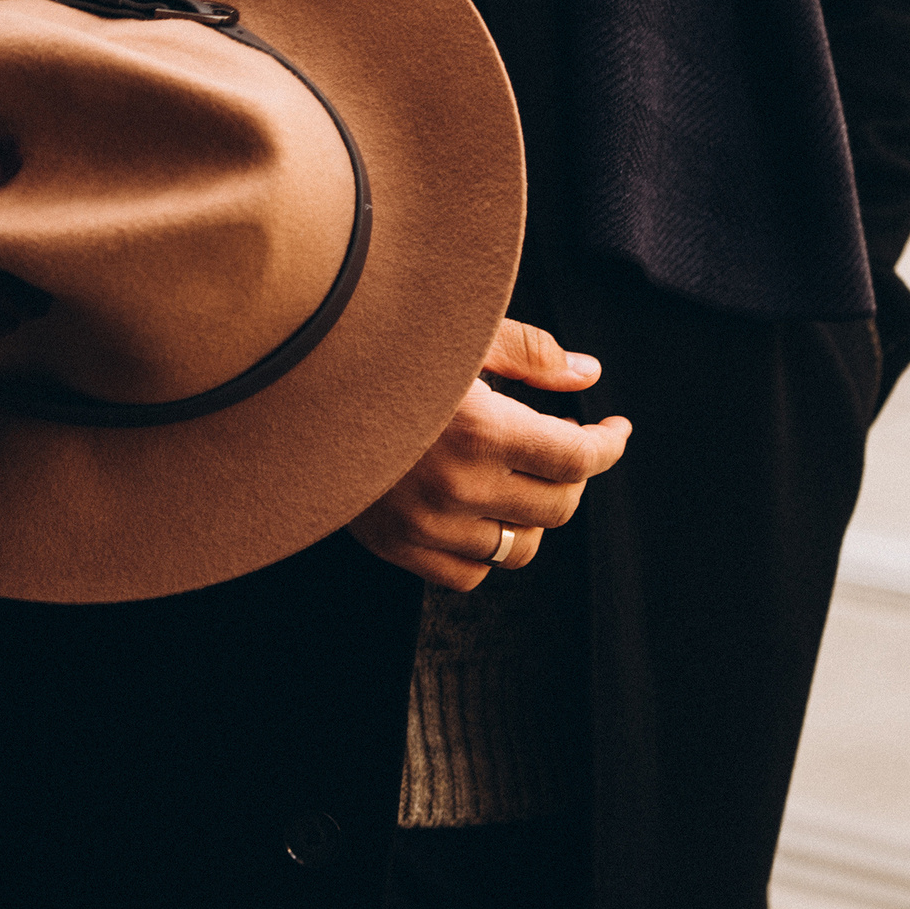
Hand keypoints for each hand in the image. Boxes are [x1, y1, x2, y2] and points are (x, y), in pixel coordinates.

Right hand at [348, 318, 631, 590]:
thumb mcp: (458, 334)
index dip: (608, 445)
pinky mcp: (395, 547)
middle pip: (559, 507)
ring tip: (518, 477)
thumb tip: (588, 375)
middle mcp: (457, 486)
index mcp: (480, 428)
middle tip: (561, 444)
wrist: (294, 385)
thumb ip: (531, 354)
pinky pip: (469, 574)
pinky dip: (486, 548)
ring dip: (533, 514)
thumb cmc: (381, 349)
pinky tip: (479, 510)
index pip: (579, 459)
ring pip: (519, 548)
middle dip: (573, 475)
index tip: (615, 432)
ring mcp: (425, 524)